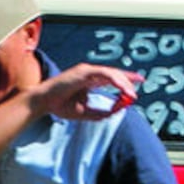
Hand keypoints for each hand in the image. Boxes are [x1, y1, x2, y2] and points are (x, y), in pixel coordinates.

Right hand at [25, 64, 142, 120]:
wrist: (44, 102)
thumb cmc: (60, 106)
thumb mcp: (84, 112)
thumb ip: (99, 112)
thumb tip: (115, 112)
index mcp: (89, 80)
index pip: (111, 77)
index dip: (126, 78)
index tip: (139, 81)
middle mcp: (89, 73)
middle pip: (114, 74)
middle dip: (128, 81)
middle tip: (137, 91)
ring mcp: (86, 70)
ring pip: (111, 73)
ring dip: (124, 83)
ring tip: (131, 94)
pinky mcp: (83, 71)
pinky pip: (104, 73)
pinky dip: (115, 80)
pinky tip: (122, 88)